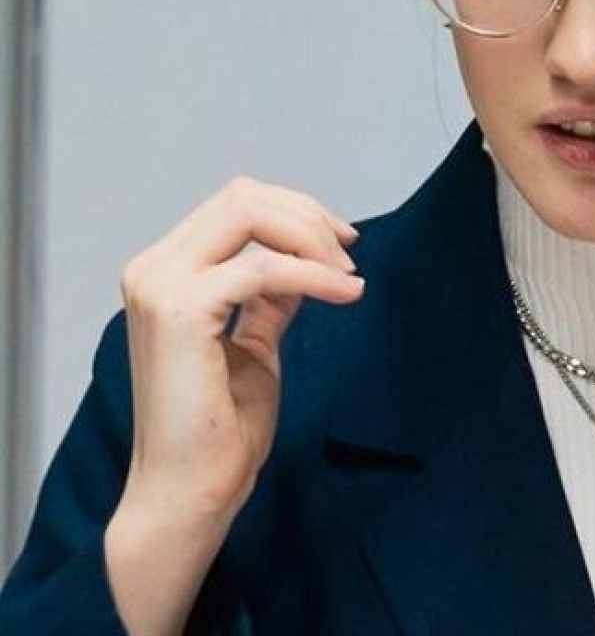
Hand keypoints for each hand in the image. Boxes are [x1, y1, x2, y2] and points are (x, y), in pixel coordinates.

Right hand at [115, 175, 363, 520]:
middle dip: (307, 217)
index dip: (296, 212)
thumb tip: (303, 259)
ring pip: (249, 214)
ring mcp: (160, 287)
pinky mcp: (179, 312)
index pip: (236, 203)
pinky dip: (311, 274)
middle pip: (243, 196)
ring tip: (346, 279)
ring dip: (311, 239)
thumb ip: (269, 296)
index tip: (341, 243)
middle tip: (347, 257)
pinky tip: (344, 294)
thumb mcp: (254, 341)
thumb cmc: (218, 427)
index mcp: (165, 272)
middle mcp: (153, 270)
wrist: (191, 492)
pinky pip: (262, 267)